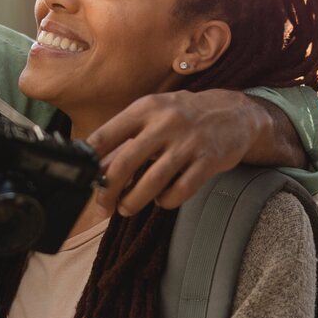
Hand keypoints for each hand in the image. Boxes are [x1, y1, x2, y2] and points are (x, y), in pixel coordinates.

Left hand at [87, 91, 306, 215]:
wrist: (236, 113)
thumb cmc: (185, 117)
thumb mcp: (154, 116)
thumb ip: (127, 140)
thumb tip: (98, 170)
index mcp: (145, 108)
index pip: (106, 135)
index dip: (89, 161)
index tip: (82, 179)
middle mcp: (165, 122)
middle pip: (124, 164)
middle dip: (109, 191)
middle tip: (104, 205)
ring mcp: (188, 142)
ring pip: (151, 182)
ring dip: (133, 202)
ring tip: (127, 208)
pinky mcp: (208, 160)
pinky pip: (179, 191)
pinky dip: (166, 201)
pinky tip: (162, 199)